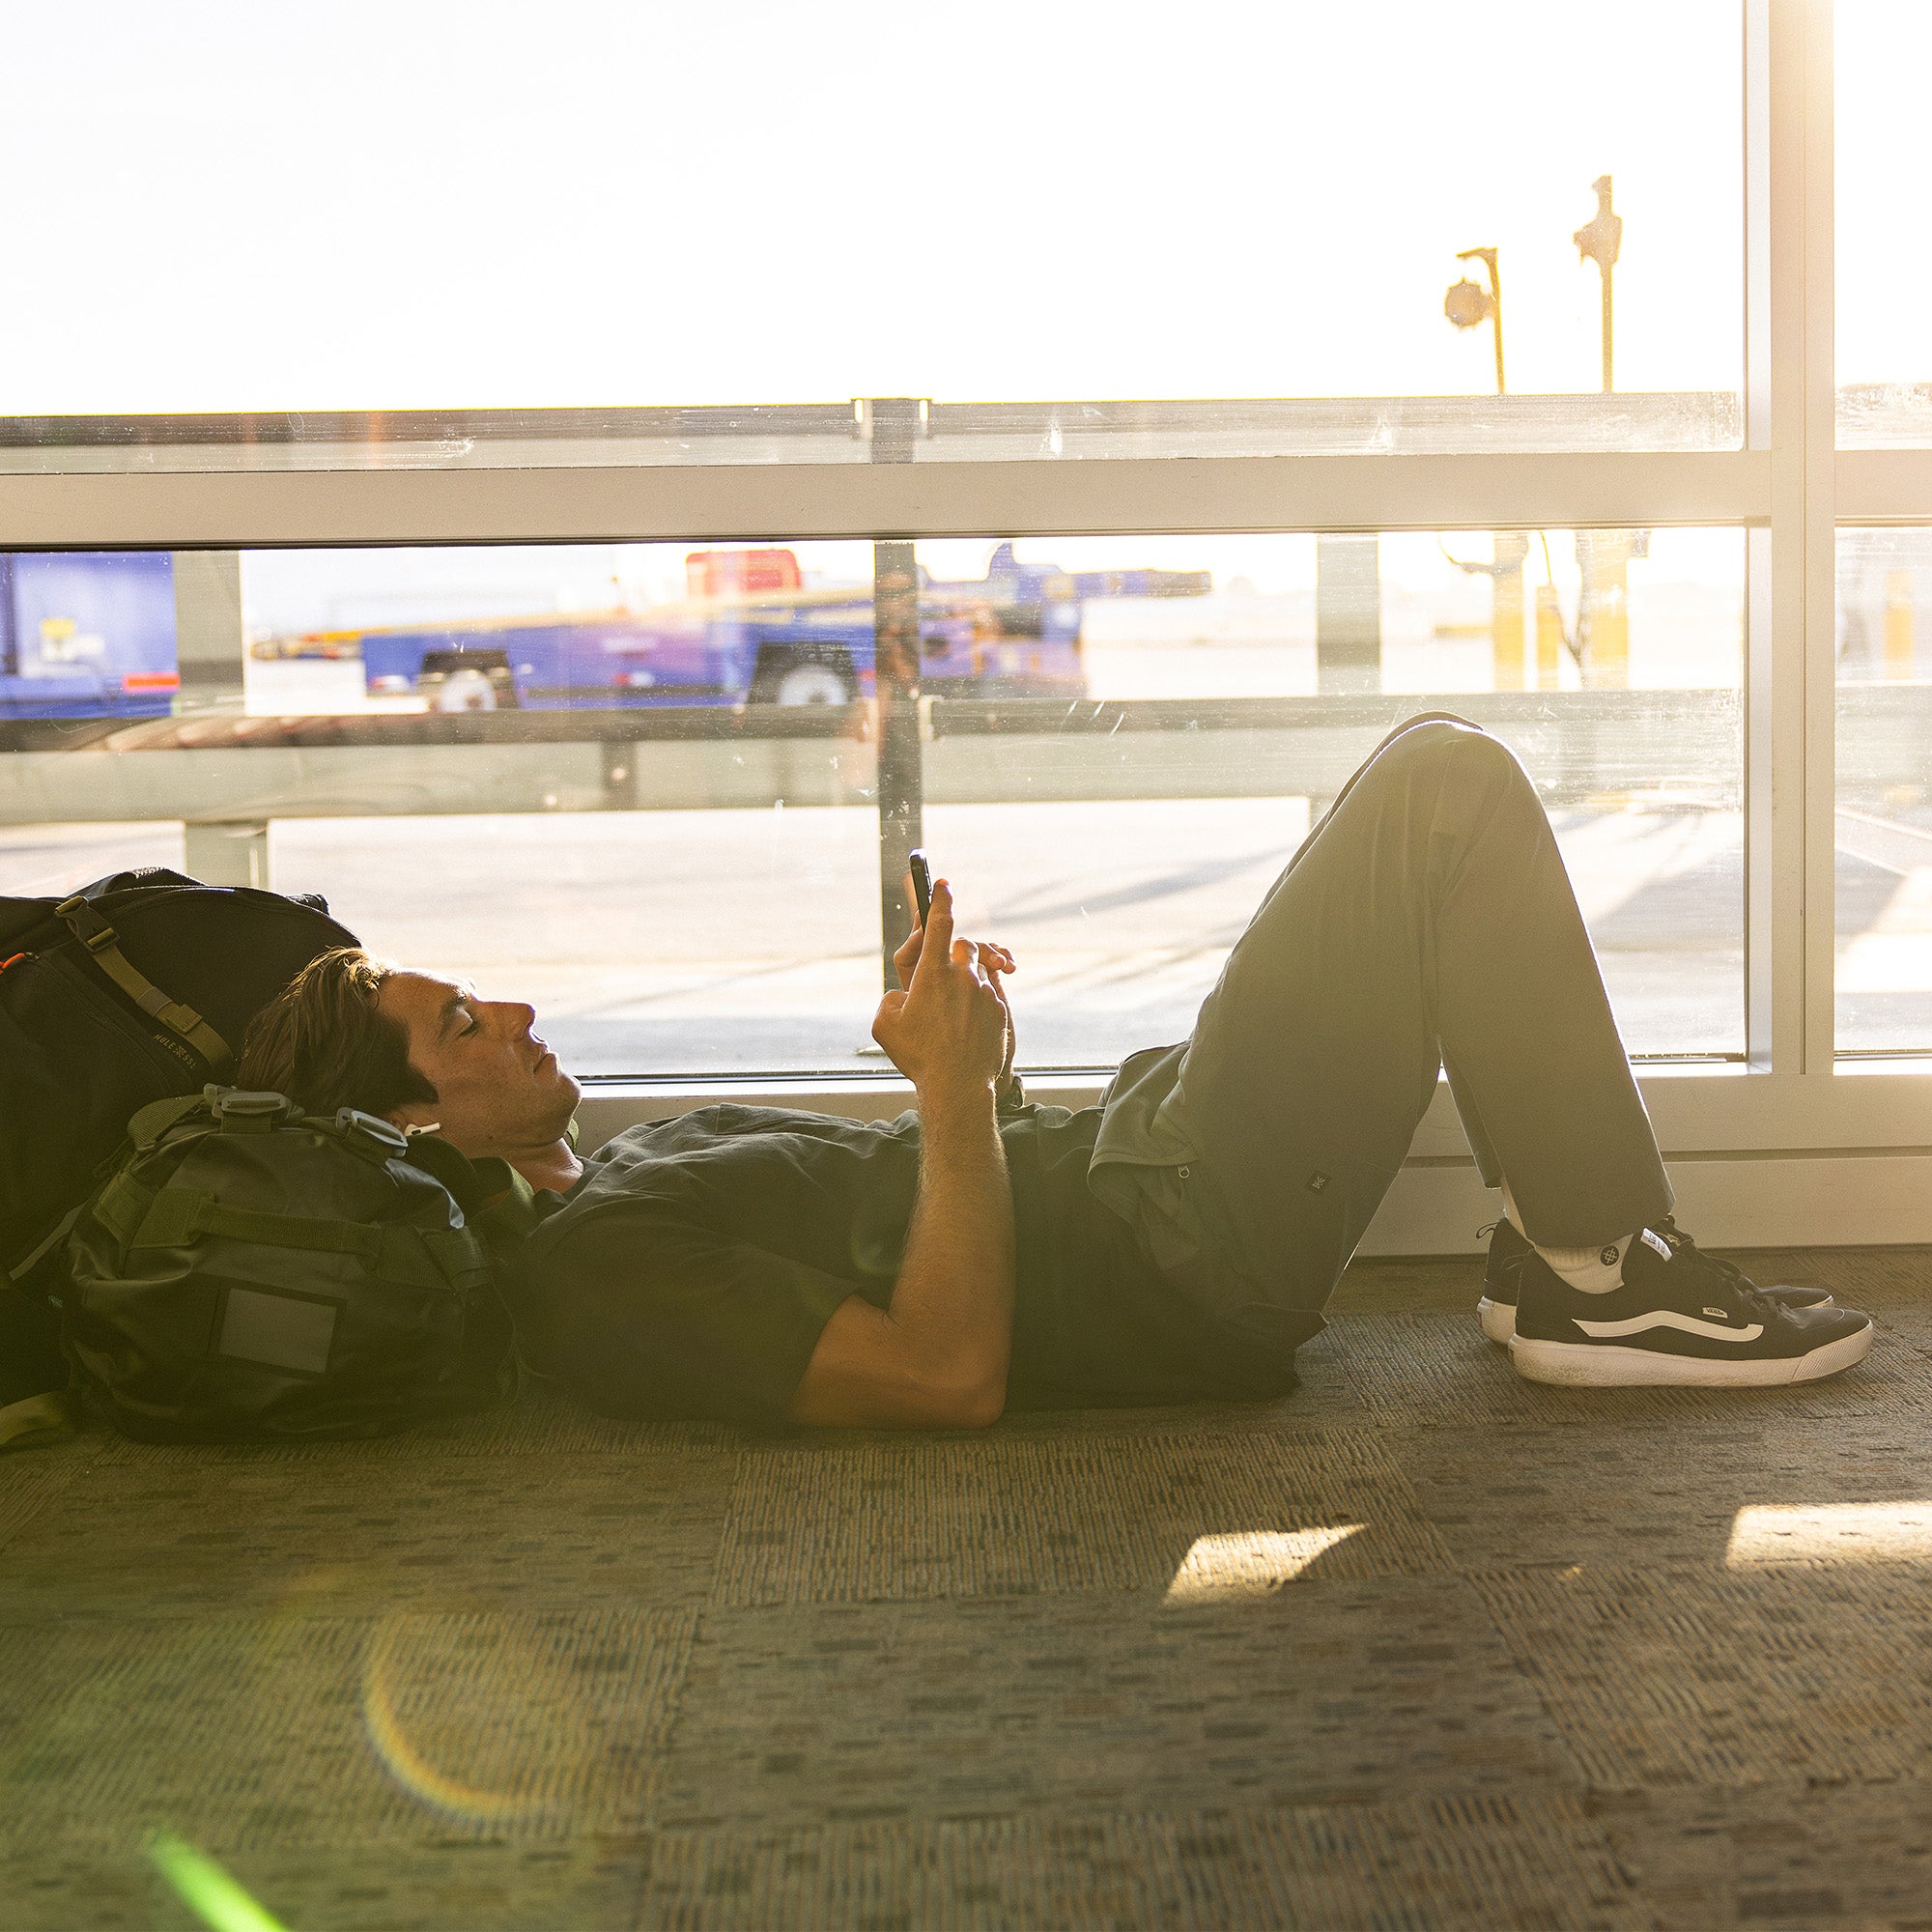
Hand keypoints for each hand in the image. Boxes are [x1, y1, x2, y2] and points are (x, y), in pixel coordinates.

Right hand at [873, 880, 1011, 1108]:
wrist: (958, 1086)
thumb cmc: (918, 1056)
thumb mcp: (885, 1024)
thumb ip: (892, 998)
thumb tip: (905, 995)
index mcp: (932, 973)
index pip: (939, 924)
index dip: (940, 900)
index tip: (944, 884)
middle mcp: (963, 975)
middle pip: (964, 945)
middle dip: (954, 950)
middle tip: (942, 973)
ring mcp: (985, 992)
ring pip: (978, 971)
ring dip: (966, 980)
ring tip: (952, 1011)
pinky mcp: (1000, 1009)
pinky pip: (990, 994)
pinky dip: (978, 1003)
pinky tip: (966, 1027)